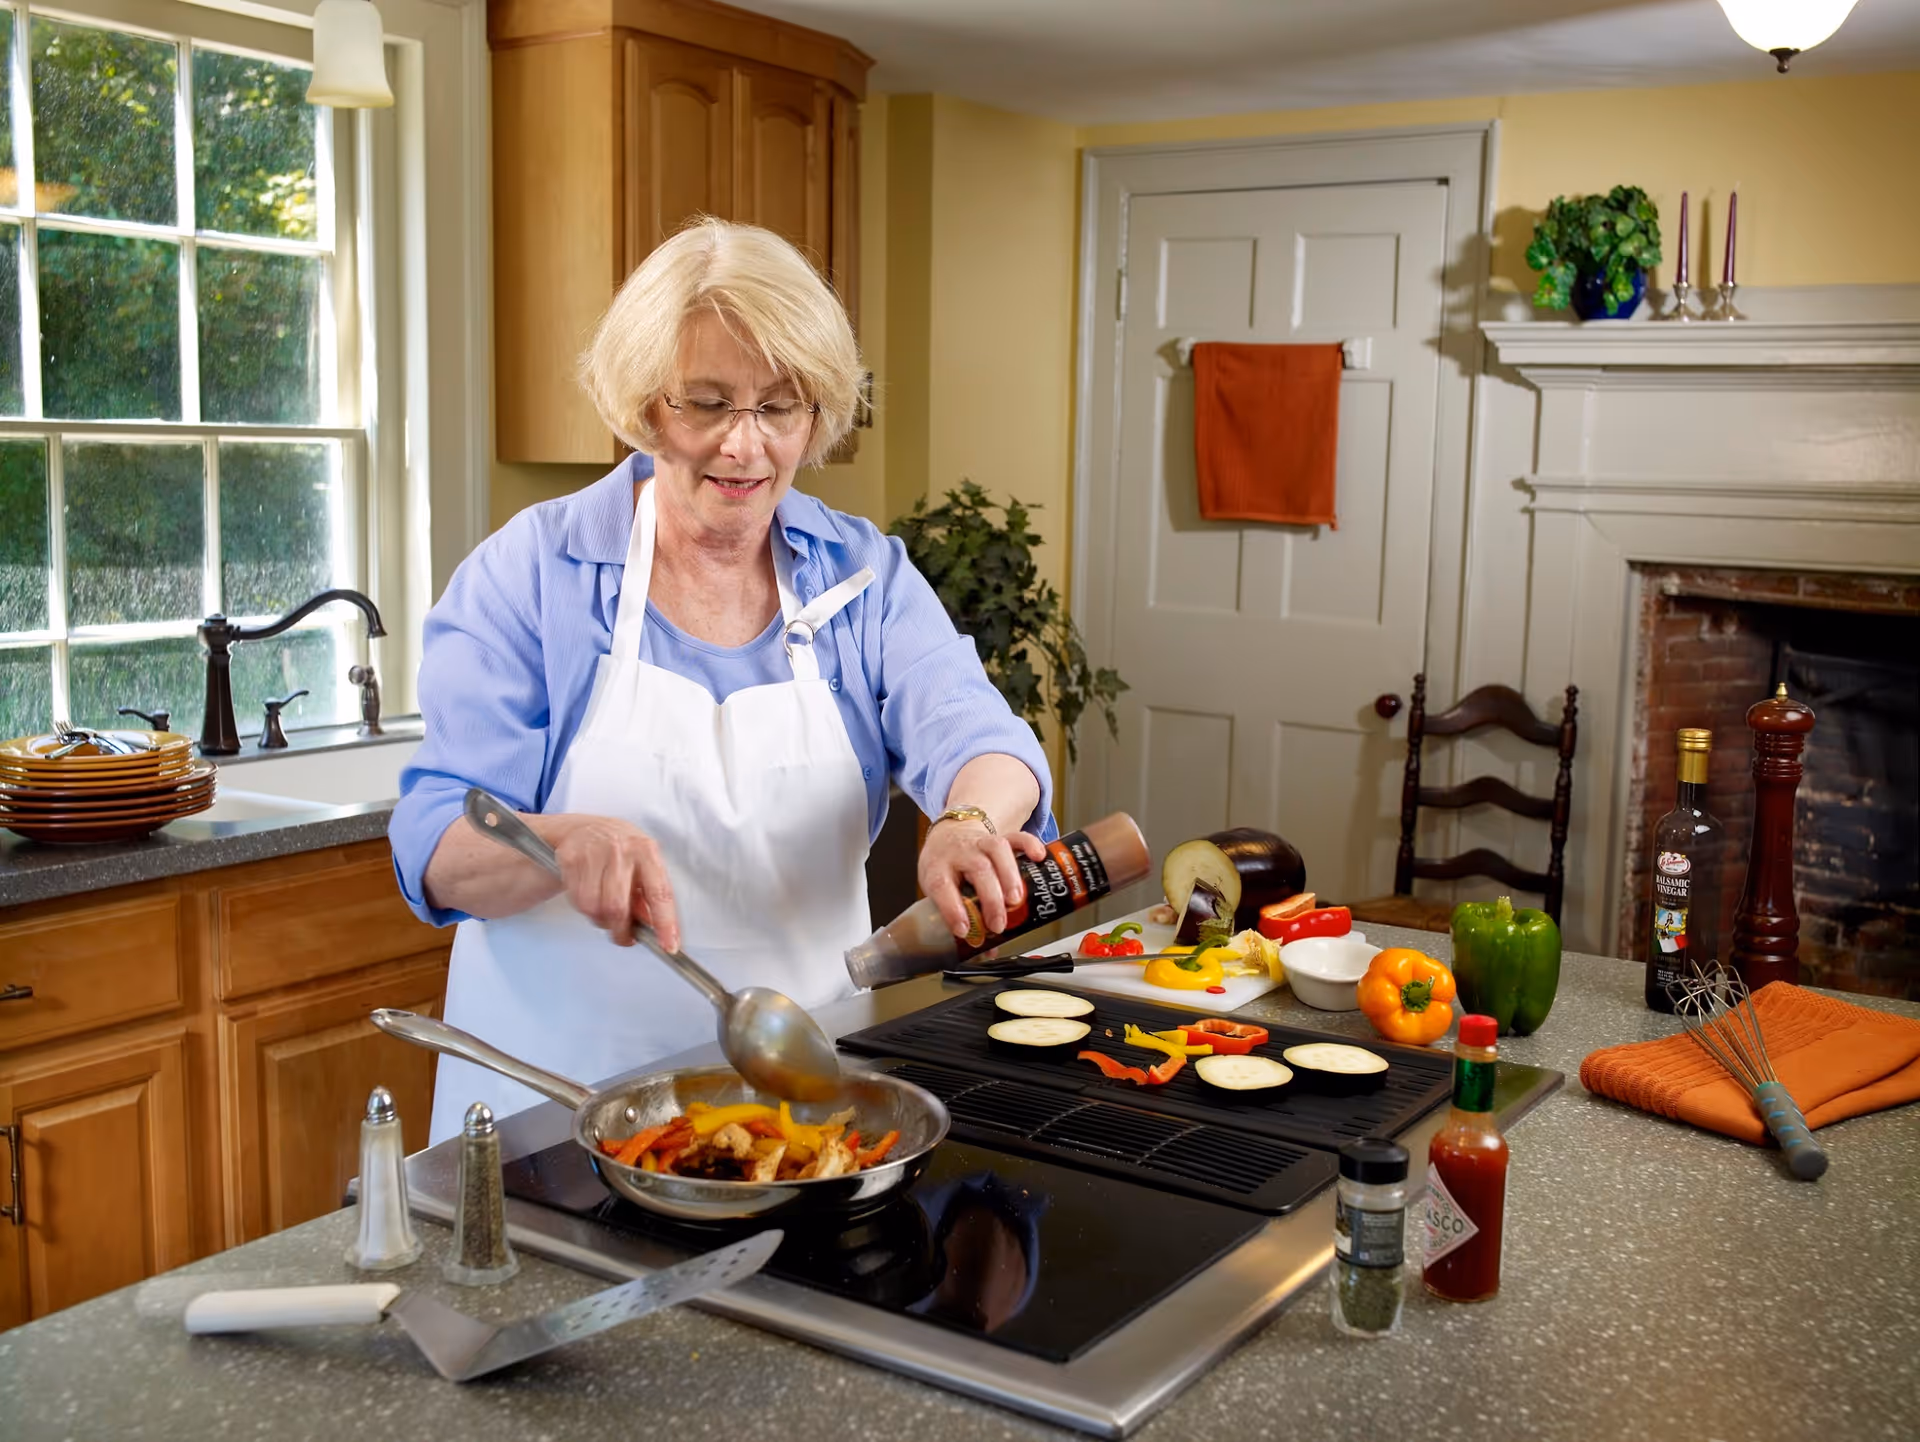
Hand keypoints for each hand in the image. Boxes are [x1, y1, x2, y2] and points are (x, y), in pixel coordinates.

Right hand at [544, 815, 681, 950]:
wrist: (586, 828)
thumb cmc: (621, 851)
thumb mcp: (643, 865)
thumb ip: (650, 895)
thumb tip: (656, 928)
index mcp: (646, 851)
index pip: (659, 893)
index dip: (664, 923)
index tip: (668, 946)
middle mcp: (621, 850)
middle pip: (618, 907)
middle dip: (621, 931)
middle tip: (624, 936)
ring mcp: (593, 853)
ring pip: (594, 908)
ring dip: (601, 919)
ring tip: (606, 910)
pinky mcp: (571, 859)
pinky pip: (576, 900)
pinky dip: (585, 908)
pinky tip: (591, 895)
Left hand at [918, 820, 1047, 939]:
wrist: (948, 836)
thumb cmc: (945, 869)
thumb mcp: (941, 892)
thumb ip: (963, 920)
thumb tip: (987, 952)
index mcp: (938, 868)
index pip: (942, 886)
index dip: (953, 910)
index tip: (964, 931)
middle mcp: (960, 852)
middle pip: (978, 870)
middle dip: (991, 900)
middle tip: (998, 925)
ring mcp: (981, 842)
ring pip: (998, 850)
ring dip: (1010, 877)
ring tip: (1017, 900)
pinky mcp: (1000, 837)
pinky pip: (1016, 837)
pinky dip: (1029, 845)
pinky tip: (1038, 858)